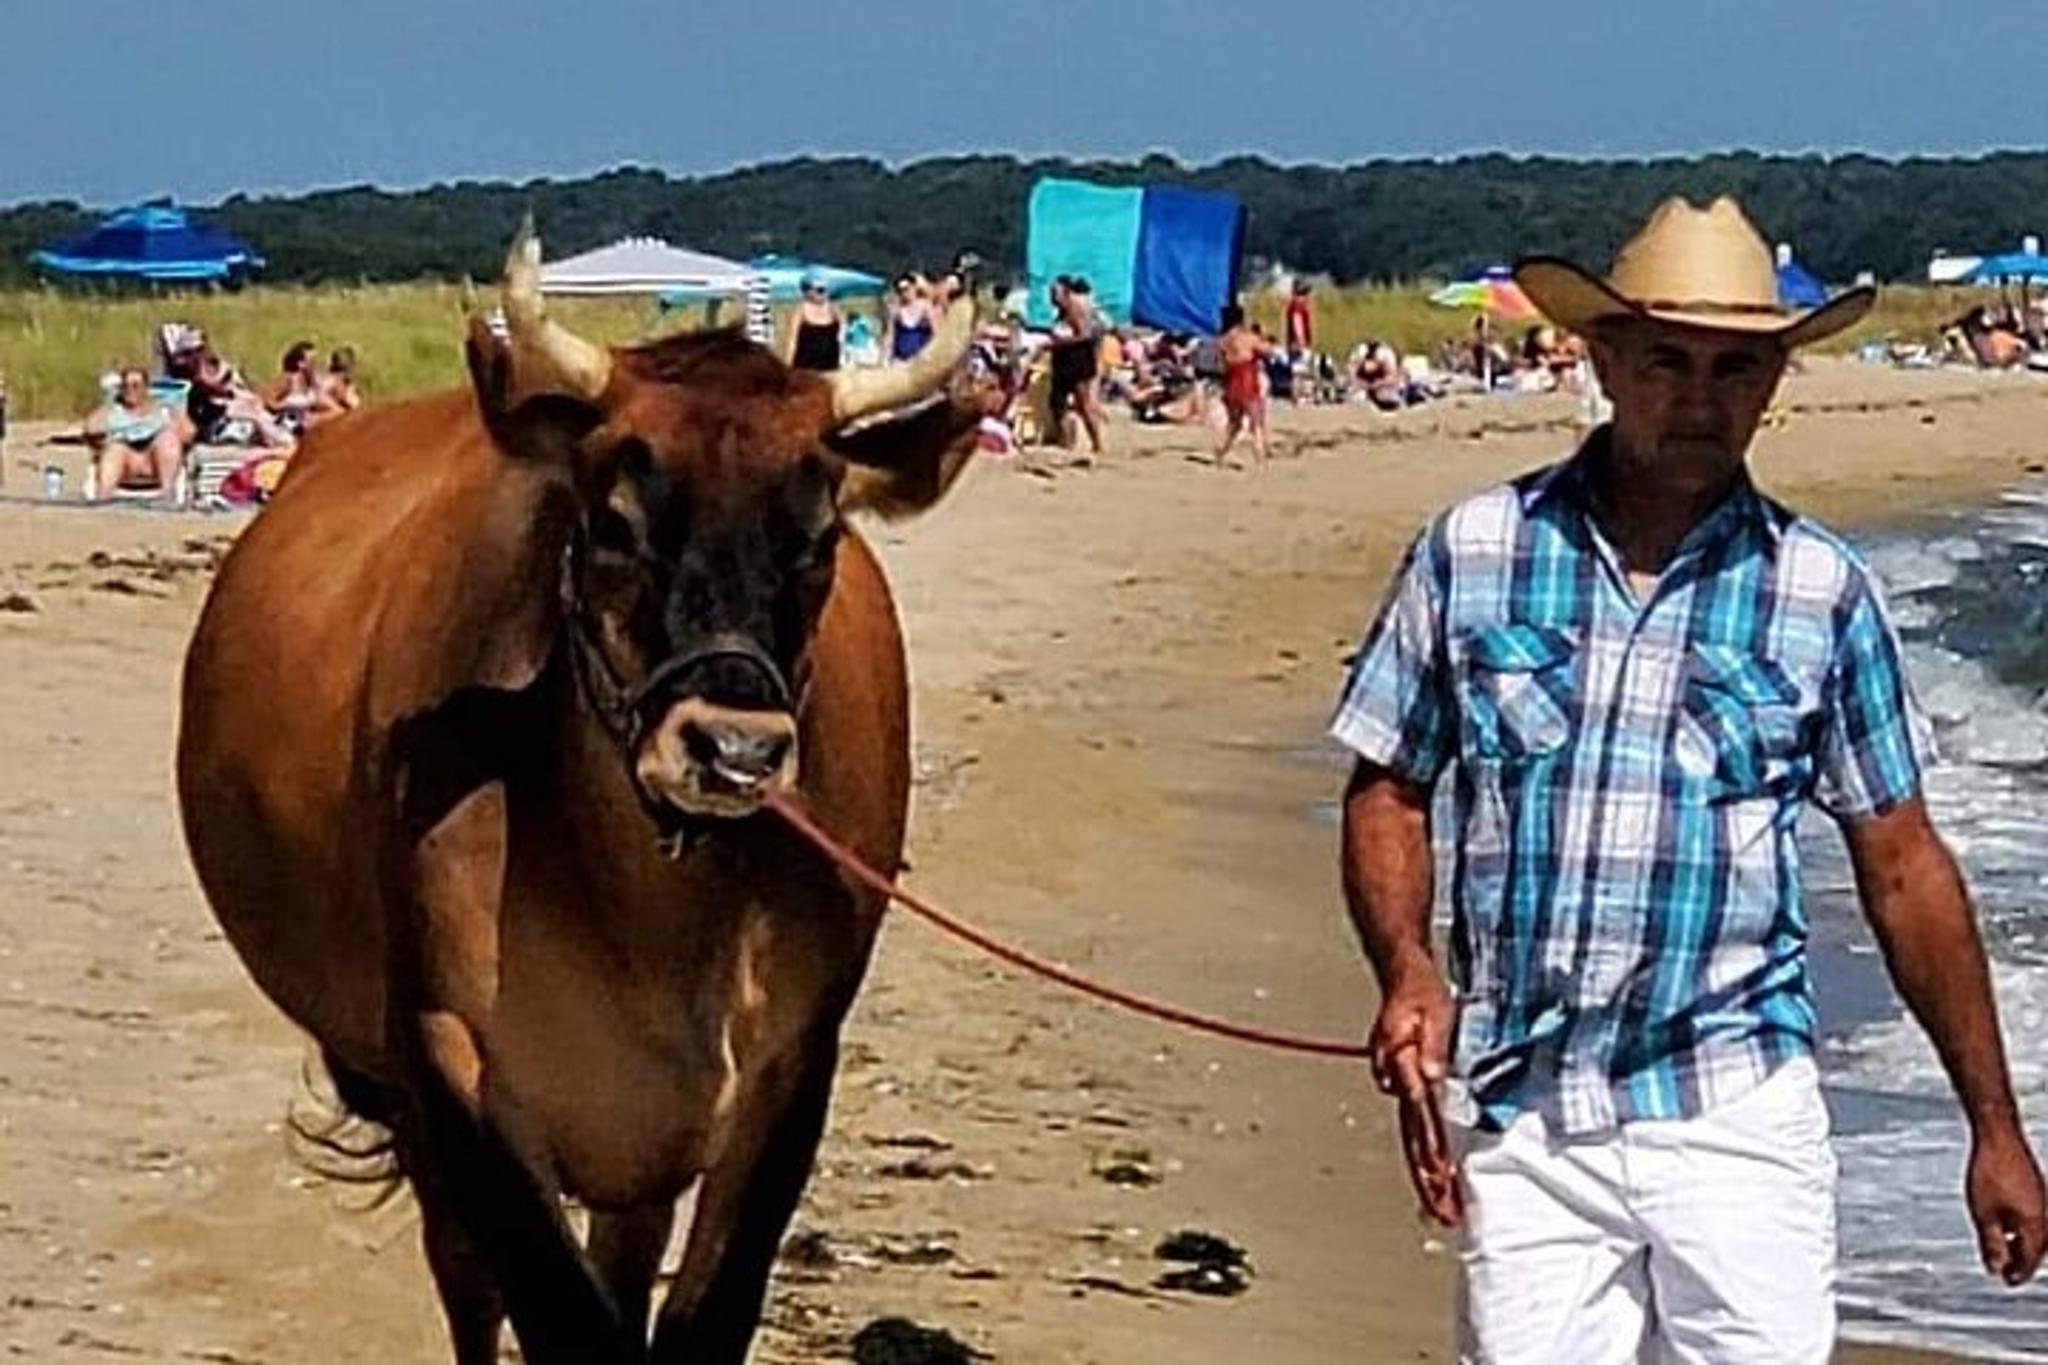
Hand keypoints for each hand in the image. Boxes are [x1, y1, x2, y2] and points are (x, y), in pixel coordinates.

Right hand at [1370, 962, 1460, 1226]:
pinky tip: (1436, 1173)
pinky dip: (1425, 1154)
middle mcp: (1398, 1083)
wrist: (1403, 975)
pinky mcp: (1408, 1084)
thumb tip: (1432, 1076)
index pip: (1422, 1120)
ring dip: (1427, 1175)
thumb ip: (1431, 1044)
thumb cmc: (1419, 991)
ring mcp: (1400, 1085)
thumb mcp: (1431, 1010)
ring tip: (1441, 1207)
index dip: (1433, 1153)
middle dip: (1429, 1182)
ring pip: (1412, 1140)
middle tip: (1444, 1216)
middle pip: (1412, 1141)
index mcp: (1404, 1069)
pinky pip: (1416, 1128)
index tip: (1443, 1182)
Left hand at [1967, 1126, 2047, 1285]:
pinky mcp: (2037, 1188)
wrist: (1998, 1135)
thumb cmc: (1988, 1173)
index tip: (2005, 1282)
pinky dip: (2024, 1227)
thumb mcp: (1983, 1214)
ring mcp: (2044, 1200)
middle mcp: (2045, 1214)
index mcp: (2035, 1225)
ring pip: (2039, 1232)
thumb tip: (1994, 1269)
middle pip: (2038, 1248)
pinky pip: (2036, 1217)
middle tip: (2005, 1272)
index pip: (2031, 1259)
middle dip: (2023, 1261)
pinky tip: (2006, 1224)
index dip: (2018, 1273)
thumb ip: (1991, 1243)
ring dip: (2023, 1244)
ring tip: (2004, 1250)